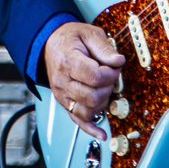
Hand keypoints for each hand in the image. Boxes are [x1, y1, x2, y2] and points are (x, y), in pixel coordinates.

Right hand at [43, 22, 124, 141]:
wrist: (50, 44)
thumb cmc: (70, 38)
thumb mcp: (89, 33)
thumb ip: (104, 48)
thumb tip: (118, 62)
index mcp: (68, 61)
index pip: (95, 77)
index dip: (111, 74)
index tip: (115, 66)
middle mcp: (62, 81)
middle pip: (93, 96)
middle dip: (109, 87)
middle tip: (110, 76)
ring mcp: (62, 95)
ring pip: (88, 111)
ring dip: (102, 102)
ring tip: (104, 87)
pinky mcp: (65, 103)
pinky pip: (77, 121)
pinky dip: (91, 129)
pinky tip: (102, 134)